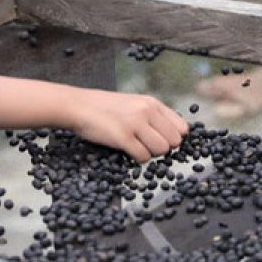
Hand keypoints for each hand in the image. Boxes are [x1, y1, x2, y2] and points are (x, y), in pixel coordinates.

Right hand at [69, 88, 188, 162]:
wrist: (80, 106)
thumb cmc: (106, 107)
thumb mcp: (135, 104)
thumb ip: (153, 116)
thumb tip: (172, 135)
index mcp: (152, 103)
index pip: (181, 127)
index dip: (174, 138)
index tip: (163, 140)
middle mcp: (147, 111)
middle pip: (174, 141)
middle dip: (163, 148)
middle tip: (147, 145)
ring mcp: (135, 124)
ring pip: (161, 150)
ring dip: (151, 154)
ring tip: (137, 147)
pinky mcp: (123, 137)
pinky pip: (143, 156)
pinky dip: (138, 158)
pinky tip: (128, 150)